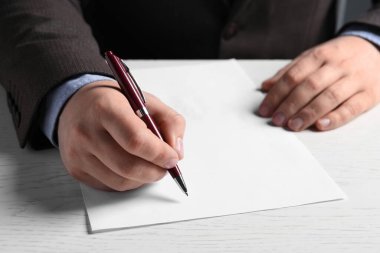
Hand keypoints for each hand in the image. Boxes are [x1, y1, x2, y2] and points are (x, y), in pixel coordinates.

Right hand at [57, 80, 184, 190]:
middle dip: (155, 171)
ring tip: (150, 166)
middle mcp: (87, 131)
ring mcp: (78, 153)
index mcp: (105, 108)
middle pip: (128, 166)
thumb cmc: (116, 102)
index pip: (136, 140)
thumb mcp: (147, 101)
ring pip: (121, 181)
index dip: (159, 153)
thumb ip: (170, 122)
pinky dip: (129, 181)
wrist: (77, 105)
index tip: (173, 157)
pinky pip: (110, 186)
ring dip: (144, 179)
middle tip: (166, 167)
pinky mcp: (76, 169)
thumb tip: (177, 151)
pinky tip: (132, 168)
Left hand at [258, 36, 379, 130]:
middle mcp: (337, 66)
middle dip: (290, 105)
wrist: (377, 47)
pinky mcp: (370, 94)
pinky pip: (352, 107)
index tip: (265, 109)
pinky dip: (336, 118)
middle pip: (309, 86)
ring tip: (293, 125)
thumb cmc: (339, 56)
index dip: (277, 94)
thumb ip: (289, 71)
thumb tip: (265, 87)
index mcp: (320, 55)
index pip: (293, 76)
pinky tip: (320, 125)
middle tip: (277, 120)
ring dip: (308, 113)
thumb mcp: (313, 56)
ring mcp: (355, 79)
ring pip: (329, 97)